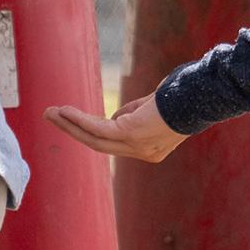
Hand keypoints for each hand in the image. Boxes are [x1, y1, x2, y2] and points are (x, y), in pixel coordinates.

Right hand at [45, 92, 185, 163]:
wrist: (199, 95)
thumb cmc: (182, 95)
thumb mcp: (155, 107)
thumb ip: (135, 113)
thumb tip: (116, 117)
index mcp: (150, 150)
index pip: (116, 144)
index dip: (92, 132)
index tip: (72, 122)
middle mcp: (143, 153)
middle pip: (99, 145)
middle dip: (73, 131)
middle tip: (52, 118)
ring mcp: (137, 147)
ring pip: (94, 138)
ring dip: (70, 124)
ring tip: (50, 113)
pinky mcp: (131, 134)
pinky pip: (98, 128)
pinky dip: (79, 119)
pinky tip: (64, 111)